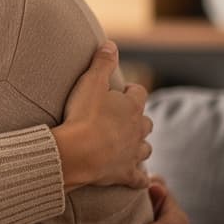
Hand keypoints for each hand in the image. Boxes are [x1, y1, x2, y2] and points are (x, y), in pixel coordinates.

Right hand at [55, 41, 152, 190]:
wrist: (77, 153)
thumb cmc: (83, 116)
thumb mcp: (90, 82)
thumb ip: (102, 63)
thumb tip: (111, 45)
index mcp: (131, 106)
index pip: (139, 93)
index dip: (132, 91)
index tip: (123, 90)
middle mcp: (137, 130)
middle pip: (146, 122)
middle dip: (137, 119)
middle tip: (122, 118)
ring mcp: (132, 153)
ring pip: (145, 148)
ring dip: (139, 145)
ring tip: (129, 144)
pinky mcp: (125, 174)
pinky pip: (139, 178)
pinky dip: (140, 178)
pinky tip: (138, 178)